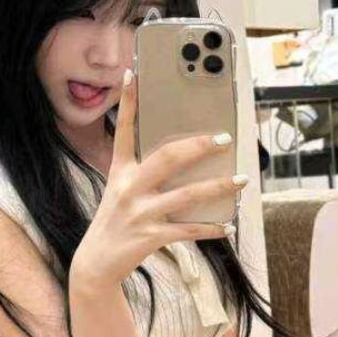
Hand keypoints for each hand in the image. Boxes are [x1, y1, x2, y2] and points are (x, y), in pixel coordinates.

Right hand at [74, 68, 245, 286]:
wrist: (96, 263)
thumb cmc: (115, 222)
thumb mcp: (121, 191)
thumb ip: (144, 172)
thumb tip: (184, 156)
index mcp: (120, 171)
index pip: (124, 130)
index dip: (127, 101)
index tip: (133, 73)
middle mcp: (129, 188)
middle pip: (168, 157)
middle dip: (199, 145)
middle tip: (224, 139)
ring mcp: (140, 213)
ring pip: (187, 194)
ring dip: (218, 187)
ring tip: (241, 180)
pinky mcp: (150, 236)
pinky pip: (188, 229)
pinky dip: (211, 228)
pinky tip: (228, 225)